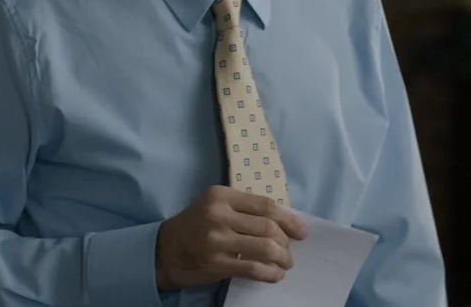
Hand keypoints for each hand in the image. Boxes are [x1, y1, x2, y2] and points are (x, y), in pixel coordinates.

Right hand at [154, 185, 307, 290]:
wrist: (169, 247)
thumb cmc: (199, 224)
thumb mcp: (218, 205)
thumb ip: (246, 209)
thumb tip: (288, 223)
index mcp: (220, 195)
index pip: (265, 205)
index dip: (289, 219)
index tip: (301, 231)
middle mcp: (217, 214)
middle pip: (268, 227)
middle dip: (286, 241)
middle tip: (289, 251)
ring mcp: (216, 239)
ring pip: (265, 248)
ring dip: (283, 258)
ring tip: (285, 262)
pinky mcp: (216, 263)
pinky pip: (254, 269)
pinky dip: (271, 273)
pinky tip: (275, 274)